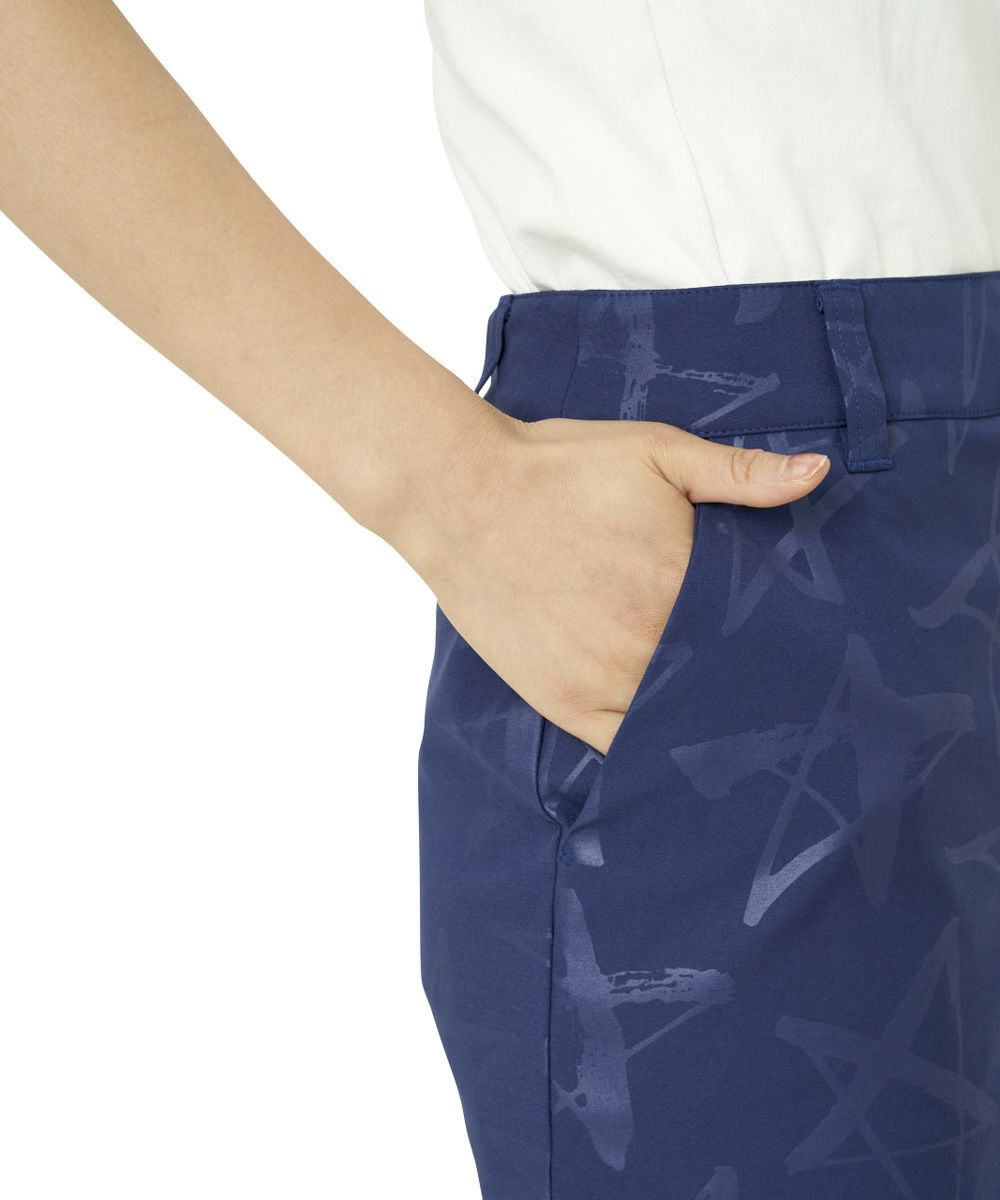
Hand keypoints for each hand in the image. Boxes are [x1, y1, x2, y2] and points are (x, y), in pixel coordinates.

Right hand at [401, 411, 829, 755]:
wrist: (459, 495)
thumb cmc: (555, 469)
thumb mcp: (655, 451)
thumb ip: (738, 472)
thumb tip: (818, 473)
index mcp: (683, 584)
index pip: (761, 633)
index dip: (784, 642)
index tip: (802, 649)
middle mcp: (649, 644)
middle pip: (724, 683)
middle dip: (750, 683)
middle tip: (775, 686)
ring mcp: (603, 681)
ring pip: (678, 721)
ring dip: (703, 719)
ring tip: (732, 718)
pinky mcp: (562, 702)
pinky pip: (623, 746)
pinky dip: (650, 746)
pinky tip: (670, 740)